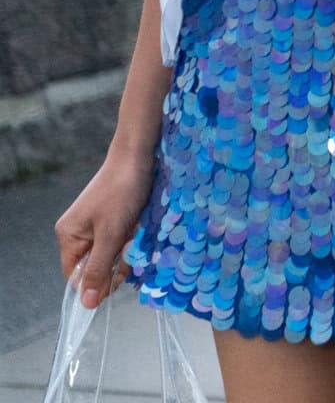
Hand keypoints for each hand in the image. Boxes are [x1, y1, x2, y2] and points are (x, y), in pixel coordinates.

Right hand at [54, 152, 154, 308]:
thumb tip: (86, 304)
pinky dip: (134, 235)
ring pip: (114, 252)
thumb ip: (99, 268)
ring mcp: (98, 225)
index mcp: (68, 236)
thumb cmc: (121, 192)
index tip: (119, 280)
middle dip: (118, 259)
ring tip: (137, 229)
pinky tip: (141, 224)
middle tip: (131, 242)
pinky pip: (124, 239)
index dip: (96, 283)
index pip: (76, 275)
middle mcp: (80, 232)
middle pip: (98, 265)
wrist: (139, 155)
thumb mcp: (110, 234)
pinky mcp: (116, 218)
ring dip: (129, 246)